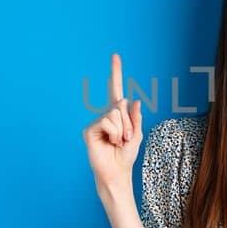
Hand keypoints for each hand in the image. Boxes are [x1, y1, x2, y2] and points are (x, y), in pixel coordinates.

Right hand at [83, 53, 142, 198]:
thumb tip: (134, 100)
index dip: (116, 72)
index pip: (116, 90)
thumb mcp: (137, 135)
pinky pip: (107, 122)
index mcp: (118, 114)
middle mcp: (106, 115)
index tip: (115, 56)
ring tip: (118, 142)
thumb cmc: (126, 155)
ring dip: (122, 130)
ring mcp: (97, 121)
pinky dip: (114, 133)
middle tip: (126, 139)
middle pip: (121, 104)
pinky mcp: (90, 129)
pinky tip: (109, 142)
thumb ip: (135, 118)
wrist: (117, 171)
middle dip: (129, 123)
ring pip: (115, 114)